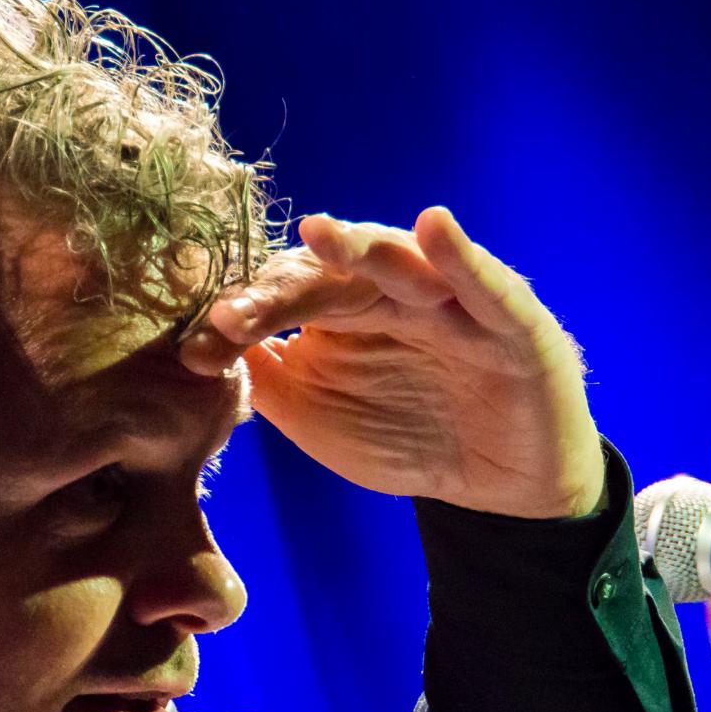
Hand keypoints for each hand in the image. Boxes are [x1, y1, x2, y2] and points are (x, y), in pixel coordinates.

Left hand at [179, 207, 604, 518]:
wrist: (500, 485)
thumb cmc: (408, 436)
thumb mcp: (320, 417)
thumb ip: (269, 380)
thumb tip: (200, 347)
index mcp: (344, 308)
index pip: (284, 295)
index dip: (242, 315)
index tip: (197, 350)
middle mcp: (393, 291)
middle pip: (331, 273)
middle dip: (282, 288)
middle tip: (233, 313)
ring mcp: (453, 300)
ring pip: (401, 262)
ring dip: (360, 247)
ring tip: (317, 232)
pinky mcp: (513, 321)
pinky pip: (486, 284)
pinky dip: (461, 255)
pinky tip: (434, 226)